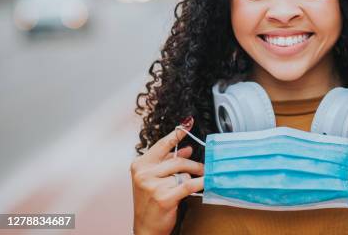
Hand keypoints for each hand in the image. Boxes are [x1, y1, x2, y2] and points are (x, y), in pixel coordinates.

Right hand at [130, 117, 204, 234]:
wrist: (146, 228)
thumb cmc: (151, 203)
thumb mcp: (157, 178)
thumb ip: (170, 162)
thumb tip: (188, 149)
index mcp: (140, 165)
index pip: (162, 145)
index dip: (176, 134)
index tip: (187, 124)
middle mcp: (144, 173)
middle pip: (177, 160)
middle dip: (193, 165)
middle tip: (203, 168)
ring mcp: (152, 185)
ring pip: (183, 173)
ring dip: (191, 179)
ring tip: (192, 184)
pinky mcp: (163, 197)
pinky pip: (189, 185)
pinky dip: (200, 183)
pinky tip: (206, 181)